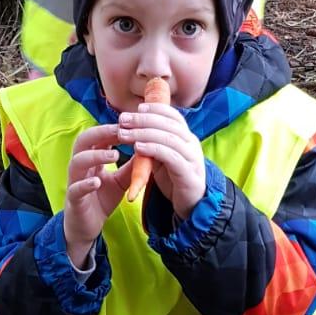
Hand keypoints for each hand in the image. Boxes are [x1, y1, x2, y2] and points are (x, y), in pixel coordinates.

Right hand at [63, 123, 130, 267]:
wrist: (87, 226)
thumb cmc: (101, 198)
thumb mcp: (120, 180)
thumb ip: (131, 166)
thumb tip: (148, 150)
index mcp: (91, 158)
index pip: (98, 136)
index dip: (112, 128)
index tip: (130, 123)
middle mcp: (80, 166)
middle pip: (83, 141)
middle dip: (100, 133)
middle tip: (121, 130)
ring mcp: (74, 181)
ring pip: (77, 162)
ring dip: (95, 156)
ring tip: (115, 155)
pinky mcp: (73, 199)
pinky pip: (76, 188)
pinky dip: (85, 183)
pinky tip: (97, 181)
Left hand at [118, 103, 206, 219]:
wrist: (192, 206)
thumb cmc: (175, 180)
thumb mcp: (163, 158)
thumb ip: (154, 143)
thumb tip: (135, 128)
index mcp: (187, 138)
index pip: (174, 116)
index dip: (156, 109)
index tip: (138, 108)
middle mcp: (192, 144)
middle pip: (168, 124)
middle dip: (144, 119)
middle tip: (123, 119)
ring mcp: (192, 158)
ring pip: (168, 138)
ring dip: (143, 133)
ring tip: (124, 133)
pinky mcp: (188, 173)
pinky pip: (170, 156)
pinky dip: (153, 148)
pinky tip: (138, 147)